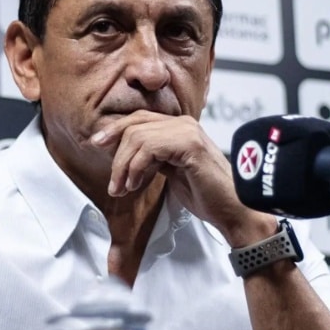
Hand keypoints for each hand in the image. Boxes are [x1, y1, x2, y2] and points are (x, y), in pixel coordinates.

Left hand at [91, 111, 273, 245]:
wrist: (232, 210)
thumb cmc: (205, 195)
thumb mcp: (171, 171)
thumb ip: (152, 159)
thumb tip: (125, 157)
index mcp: (179, 126)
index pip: (139, 118)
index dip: (115, 129)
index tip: (97, 143)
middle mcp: (183, 123)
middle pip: (134, 125)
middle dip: (116, 154)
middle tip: (112, 182)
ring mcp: (187, 131)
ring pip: (138, 136)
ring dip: (124, 166)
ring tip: (123, 188)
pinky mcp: (189, 144)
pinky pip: (149, 147)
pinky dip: (136, 167)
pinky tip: (137, 184)